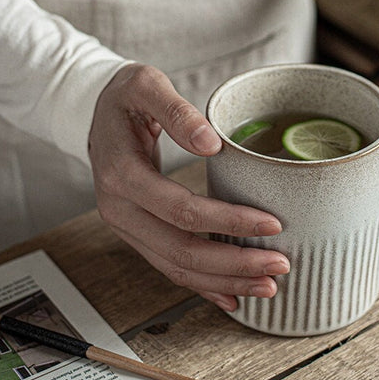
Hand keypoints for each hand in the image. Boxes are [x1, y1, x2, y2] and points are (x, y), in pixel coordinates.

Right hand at [88, 64, 288, 310]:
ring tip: (265, 286)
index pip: (181, 209)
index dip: (228, 221)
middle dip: (233, 263)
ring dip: (223, 280)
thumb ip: (176, 112)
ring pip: (175, 266)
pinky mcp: (137, 232)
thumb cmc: (126, 98)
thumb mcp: (146, 85)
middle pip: (180, 250)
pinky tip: (230, 293)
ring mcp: (126, 226)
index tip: (271, 224)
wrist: (99, 114)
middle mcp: (119, 209)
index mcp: (122, 175)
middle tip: (279, 265)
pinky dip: (201, 284)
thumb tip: (210, 144)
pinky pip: (168, 265)